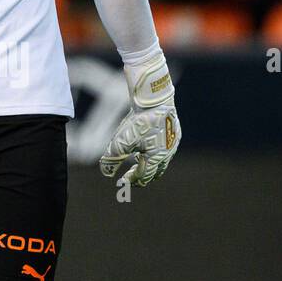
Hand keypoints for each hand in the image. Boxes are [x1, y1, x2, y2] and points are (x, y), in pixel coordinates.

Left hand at [99, 51, 180, 187]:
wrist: (155, 99)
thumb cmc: (139, 121)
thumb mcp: (121, 141)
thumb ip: (112, 159)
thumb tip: (106, 173)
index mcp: (156, 158)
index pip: (143, 176)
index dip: (132, 180)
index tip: (122, 181)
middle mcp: (168, 154)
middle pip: (155, 172)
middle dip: (142, 176)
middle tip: (131, 176)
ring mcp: (173, 143)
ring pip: (163, 161)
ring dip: (150, 165)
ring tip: (139, 162)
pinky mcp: (175, 132)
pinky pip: (167, 149)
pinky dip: (157, 153)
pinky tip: (148, 146)